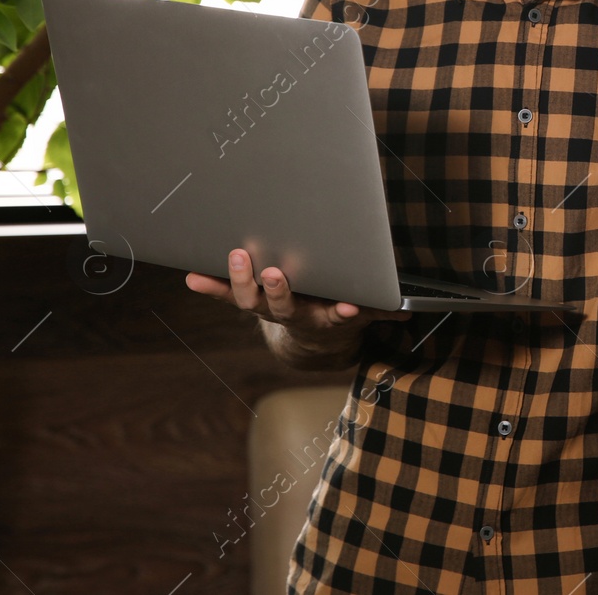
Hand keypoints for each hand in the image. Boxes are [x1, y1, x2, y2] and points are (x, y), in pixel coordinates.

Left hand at [185, 248, 410, 349]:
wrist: (311, 340)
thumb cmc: (336, 310)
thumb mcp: (359, 311)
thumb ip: (376, 309)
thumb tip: (406, 312)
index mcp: (324, 317)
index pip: (335, 316)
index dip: (342, 313)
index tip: (348, 308)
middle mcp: (294, 315)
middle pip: (284, 307)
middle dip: (280, 290)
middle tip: (276, 273)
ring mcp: (268, 310)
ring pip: (253, 301)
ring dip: (243, 281)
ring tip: (238, 257)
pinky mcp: (248, 302)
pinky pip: (226, 296)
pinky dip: (209, 286)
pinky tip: (192, 276)